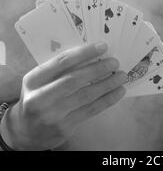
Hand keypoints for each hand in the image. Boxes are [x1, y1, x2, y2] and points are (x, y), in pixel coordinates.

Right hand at [0, 42, 126, 149]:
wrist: (25, 130)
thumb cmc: (37, 97)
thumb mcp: (40, 80)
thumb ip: (59, 69)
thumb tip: (92, 54)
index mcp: (34, 79)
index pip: (62, 62)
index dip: (84, 53)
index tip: (102, 46)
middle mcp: (40, 97)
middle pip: (75, 79)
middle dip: (98, 69)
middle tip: (114, 61)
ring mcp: (52, 114)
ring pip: (86, 96)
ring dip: (107, 84)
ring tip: (121, 76)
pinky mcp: (64, 128)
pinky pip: (91, 110)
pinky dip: (107, 99)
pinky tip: (118, 92)